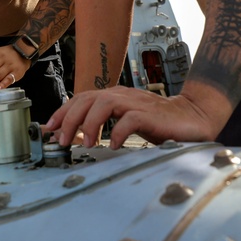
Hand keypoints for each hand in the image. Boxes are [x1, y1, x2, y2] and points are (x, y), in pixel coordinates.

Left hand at [45, 86, 222, 149]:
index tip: (48, 128)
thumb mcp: (126, 120)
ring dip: (90, 123)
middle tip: (61, 140)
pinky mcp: (151, 114)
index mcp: (115, 95)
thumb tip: (77, 134)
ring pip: (104, 103)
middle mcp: (123, 95)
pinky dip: (118, 131)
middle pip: (87, 98)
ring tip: (86, 144)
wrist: (192, 117)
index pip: (81, 98)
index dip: (62, 112)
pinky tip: (113, 145)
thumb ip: (106, 122)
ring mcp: (137, 103)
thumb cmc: (158, 121)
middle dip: (70, 119)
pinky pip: (130, 119)